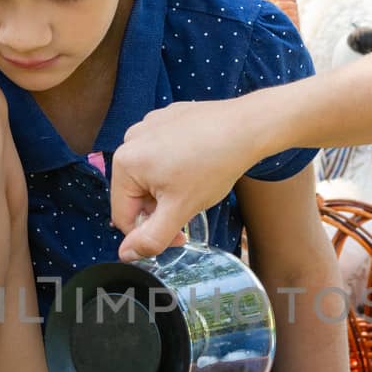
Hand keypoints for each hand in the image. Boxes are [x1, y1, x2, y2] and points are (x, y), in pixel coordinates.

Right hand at [111, 99, 261, 260]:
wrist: (247, 126)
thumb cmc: (214, 164)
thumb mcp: (180, 210)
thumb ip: (151, 237)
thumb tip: (126, 254)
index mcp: (125, 162)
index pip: (123, 216)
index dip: (150, 234)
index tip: (179, 235)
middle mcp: (130, 139)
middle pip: (136, 194)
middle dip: (161, 207)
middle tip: (190, 205)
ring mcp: (148, 125)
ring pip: (149, 175)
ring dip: (168, 188)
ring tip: (196, 181)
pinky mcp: (165, 118)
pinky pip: (161, 153)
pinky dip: (176, 164)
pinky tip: (198, 162)